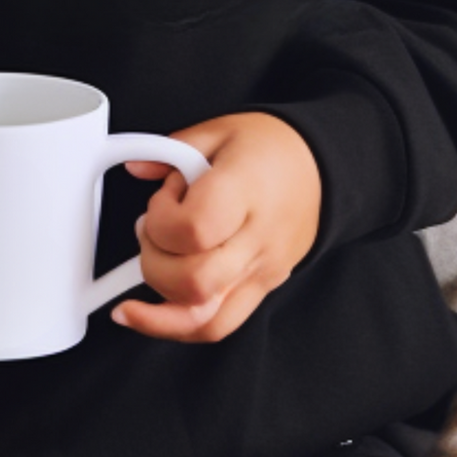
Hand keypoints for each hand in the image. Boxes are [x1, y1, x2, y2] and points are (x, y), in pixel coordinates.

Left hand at [113, 113, 321, 342]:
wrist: (320, 166)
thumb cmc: (271, 147)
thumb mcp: (218, 130)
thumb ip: (171, 151)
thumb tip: (136, 168)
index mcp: (245, 192)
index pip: (193, 230)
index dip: (161, 219)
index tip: (162, 198)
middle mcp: (257, 240)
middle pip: (194, 281)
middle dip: (154, 259)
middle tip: (154, 230)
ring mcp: (262, 271)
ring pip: (204, 320)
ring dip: (159, 304)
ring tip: (149, 266)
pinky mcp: (261, 289)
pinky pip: (218, 326)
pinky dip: (176, 326)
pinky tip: (149, 314)